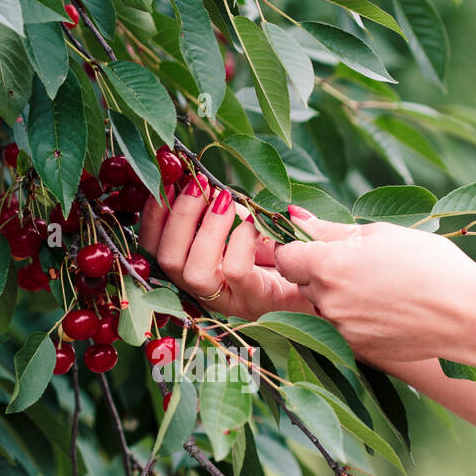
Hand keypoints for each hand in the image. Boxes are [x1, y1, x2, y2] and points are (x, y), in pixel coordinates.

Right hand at [139, 179, 315, 319]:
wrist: (323, 278)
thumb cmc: (282, 245)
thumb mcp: (246, 221)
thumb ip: (221, 204)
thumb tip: (197, 175)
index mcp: (191, 267)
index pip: (152, 248)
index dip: (153, 215)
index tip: (166, 182)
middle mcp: (202, 289)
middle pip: (166, 261)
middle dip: (179, 217)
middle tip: (200, 185)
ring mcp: (228, 300)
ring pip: (194, 273)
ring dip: (207, 229)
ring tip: (226, 200)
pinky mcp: (256, 301)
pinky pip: (236, 272)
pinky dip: (240, 241)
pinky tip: (254, 223)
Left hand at [274, 208, 475, 365]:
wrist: (465, 314)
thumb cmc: (429, 264)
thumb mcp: (381, 234)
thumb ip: (332, 230)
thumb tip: (295, 217)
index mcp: (329, 266)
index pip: (285, 256)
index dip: (297, 248)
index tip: (318, 245)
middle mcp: (327, 301)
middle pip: (303, 282)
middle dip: (321, 272)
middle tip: (361, 264)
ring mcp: (340, 329)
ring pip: (322, 306)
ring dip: (338, 296)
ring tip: (379, 288)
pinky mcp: (355, 349)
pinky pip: (341, 328)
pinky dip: (355, 318)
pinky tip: (386, 309)